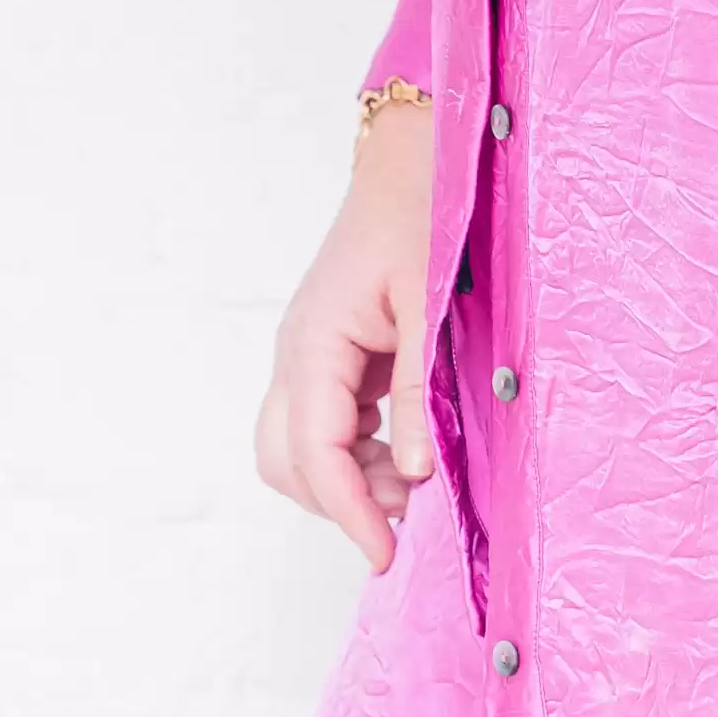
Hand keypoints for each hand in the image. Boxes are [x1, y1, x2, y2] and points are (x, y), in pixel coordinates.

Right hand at [256, 96, 437, 571]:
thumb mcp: (430, 303)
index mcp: (314, 341)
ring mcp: (308, 354)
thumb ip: (418, 389)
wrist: (415, 161)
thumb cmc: (423, 216)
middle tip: (405, 515)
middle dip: (338, 500)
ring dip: (346, 478)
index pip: (314, 452)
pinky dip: (355, 451)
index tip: (386, 555)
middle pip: (287, 461)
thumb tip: (414, 474)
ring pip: (298, 448)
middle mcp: (297, 352)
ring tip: (411, 479)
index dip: (349, 512)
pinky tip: (403, 447)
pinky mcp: (329, 354)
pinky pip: (323, 423)